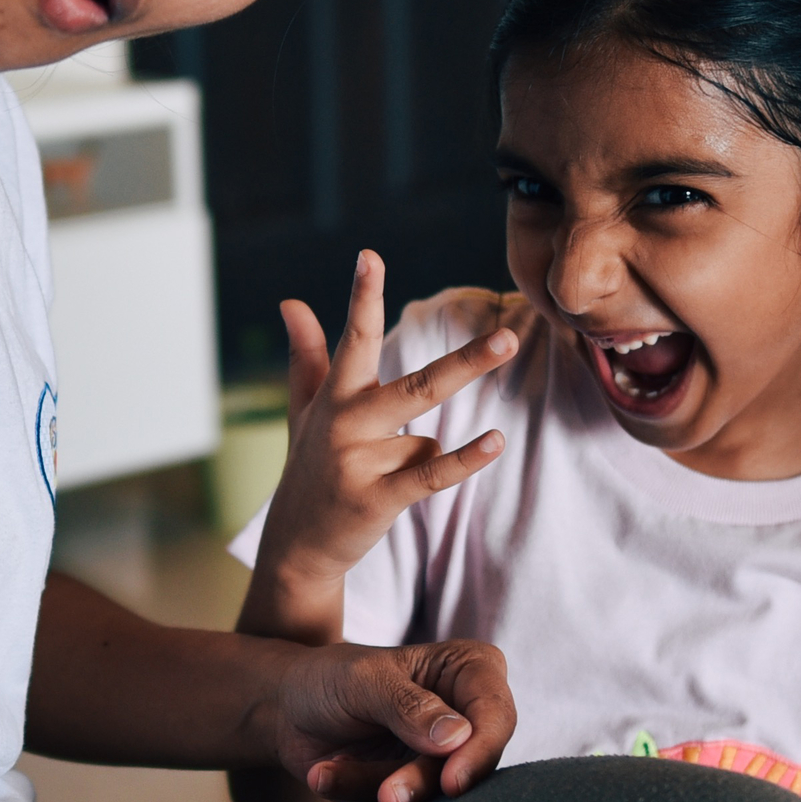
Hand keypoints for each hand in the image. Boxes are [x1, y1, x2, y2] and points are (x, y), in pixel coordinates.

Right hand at [246, 251, 516, 616]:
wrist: (296, 545)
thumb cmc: (308, 468)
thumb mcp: (303, 411)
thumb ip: (306, 355)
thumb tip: (291, 302)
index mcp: (333, 398)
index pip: (351, 339)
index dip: (362, 297)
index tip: (370, 256)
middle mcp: (345, 425)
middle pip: (417, 385)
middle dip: (466, 363)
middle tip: (509, 338)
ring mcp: (360, 463)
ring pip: (425, 438)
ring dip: (425, 453)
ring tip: (414, 462)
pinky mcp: (377, 499)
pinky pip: (432, 474)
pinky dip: (465, 459)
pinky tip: (494, 441)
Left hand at [263, 635, 516, 801]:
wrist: (288, 711)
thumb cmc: (330, 679)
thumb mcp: (363, 681)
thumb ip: (409, 706)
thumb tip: (459, 738)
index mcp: (469, 671)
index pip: (496, 714)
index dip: (481, 751)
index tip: (452, 782)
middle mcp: (466, 716)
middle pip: (472, 763)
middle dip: (422, 782)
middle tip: (387, 799)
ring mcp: (443, 757)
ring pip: (435, 791)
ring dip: (380, 788)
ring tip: (325, 773)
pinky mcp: (418, 788)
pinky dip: (358, 792)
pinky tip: (323, 773)